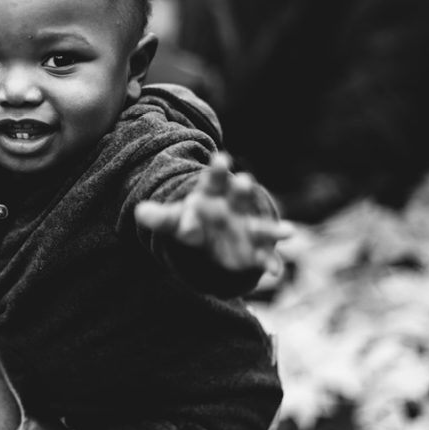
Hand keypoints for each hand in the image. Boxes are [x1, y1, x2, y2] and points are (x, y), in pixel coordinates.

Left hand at [135, 152, 293, 274]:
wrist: (212, 238)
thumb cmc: (194, 220)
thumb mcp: (174, 220)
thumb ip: (160, 217)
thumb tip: (139, 212)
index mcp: (213, 195)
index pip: (214, 180)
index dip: (217, 170)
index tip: (220, 158)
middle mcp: (234, 208)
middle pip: (239, 197)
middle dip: (242, 190)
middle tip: (245, 180)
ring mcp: (247, 228)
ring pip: (261, 227)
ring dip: (274, 230)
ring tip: (289, 231)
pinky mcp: (254, 250)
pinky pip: (264, 257)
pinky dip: (270, 263)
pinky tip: (275, 271)